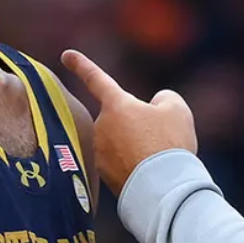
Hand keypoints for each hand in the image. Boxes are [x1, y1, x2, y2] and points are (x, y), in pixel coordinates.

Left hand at [60, 50, 196, 195]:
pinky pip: (121, 164)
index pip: (96, 79)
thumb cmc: (170, 142)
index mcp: (116, 105)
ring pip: (122, 143)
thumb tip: (154, 107)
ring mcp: (100, 153)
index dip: (82, 65)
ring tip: (158, 159)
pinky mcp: (104, 176)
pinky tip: (150, 174)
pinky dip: (134, 166)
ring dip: (137, 147)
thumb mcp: (177, 109)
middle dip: (138, 126)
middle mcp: (101, 127)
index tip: (66, 55)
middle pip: (121, 120)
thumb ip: (163, 99)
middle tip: (162, 140)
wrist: (164, 187)